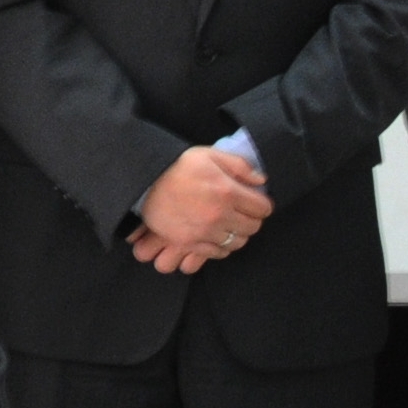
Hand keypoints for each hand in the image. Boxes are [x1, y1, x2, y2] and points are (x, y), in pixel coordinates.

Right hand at [129, 145, 269, 272]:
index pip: (263, 208)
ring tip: (228, 224)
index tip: (254, 202)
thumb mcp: (210, 155)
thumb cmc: (178, 166)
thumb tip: (261, 180)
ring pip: (238, 242)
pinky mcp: (190, 243)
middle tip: (242, 212)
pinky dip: (221, 246)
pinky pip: (218, 253)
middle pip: (253, 227)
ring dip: (237, 234)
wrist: (145, 182)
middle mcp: (220, 215)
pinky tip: (215, 234)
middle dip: (251, 219)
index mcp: (228, 191)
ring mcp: (205, 231)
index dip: (261, 204)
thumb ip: (239, 166)